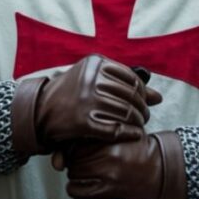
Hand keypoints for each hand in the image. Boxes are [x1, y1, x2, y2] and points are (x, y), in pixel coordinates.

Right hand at [10, 55, 162, 156]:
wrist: (39, 109)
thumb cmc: (71, 93)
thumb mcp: (94, 80)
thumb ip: (125, 84)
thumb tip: (158, 97)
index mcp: (95, 63)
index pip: (131, 78)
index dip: (142, 92)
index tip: (143, 101)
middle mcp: (91, 79)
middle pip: (130, 96)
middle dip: (142, 108)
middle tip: (144, 116)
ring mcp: (86, 100)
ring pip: (125, 112)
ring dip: (137, 121)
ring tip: (139, 125)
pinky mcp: (83, 122)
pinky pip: (116, 129)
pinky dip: (129, 133)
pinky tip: (133, 135)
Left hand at [55, 131, 185, 198]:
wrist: (158, 169)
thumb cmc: (139, 150)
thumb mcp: (121, 133)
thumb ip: (97, 134)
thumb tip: (67, 148)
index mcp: (110, 138)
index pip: (77, 142)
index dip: (73, 147)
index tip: (76, 150)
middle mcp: (107, 156)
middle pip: (73, 159)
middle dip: (74, 161)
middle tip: (81, 162)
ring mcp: (108, 174)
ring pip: (74, 175)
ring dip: (76, 176)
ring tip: (84, 173)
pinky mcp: (108, 191)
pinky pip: (80, 192)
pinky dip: (78, 190)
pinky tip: (84, 186)